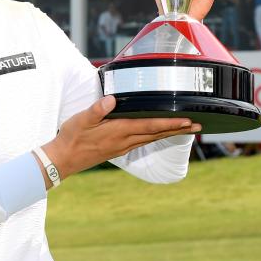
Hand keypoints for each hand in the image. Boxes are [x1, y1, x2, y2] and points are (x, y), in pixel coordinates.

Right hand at [41, 96, 198, 181]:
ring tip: (186, 130)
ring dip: (170, 133)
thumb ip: (97, 109)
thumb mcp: (81, 120)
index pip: (150, 126)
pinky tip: (160, 134)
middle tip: (198, 126)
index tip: (187, 121)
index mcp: (118, 131)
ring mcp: (123, 146)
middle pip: (157, 133)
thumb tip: (111, 99)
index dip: (170, 123)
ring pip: (152, 138)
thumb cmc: (72, 137)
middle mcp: (124, 140)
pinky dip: (156, 136)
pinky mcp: (119, 149)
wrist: (63, 160)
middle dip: (178, 130)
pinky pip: (143, 141)